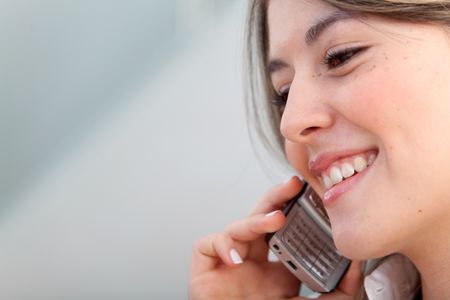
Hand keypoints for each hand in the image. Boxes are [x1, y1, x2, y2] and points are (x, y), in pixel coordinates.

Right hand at [189, 176, 362, 299]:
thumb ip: (338, 291)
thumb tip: (356, 266)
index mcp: (273, 268)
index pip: (284, 232)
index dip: (295, 212)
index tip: (313, 198)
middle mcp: (251, 259)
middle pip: (260, 218)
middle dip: (276, 198)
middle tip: (294, 186)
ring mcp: (229, 260)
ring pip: (237, 226)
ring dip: (256, 220)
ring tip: (276, 219)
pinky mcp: (206, 265)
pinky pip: (208, 244)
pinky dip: (222, 245)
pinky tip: (236, 258)